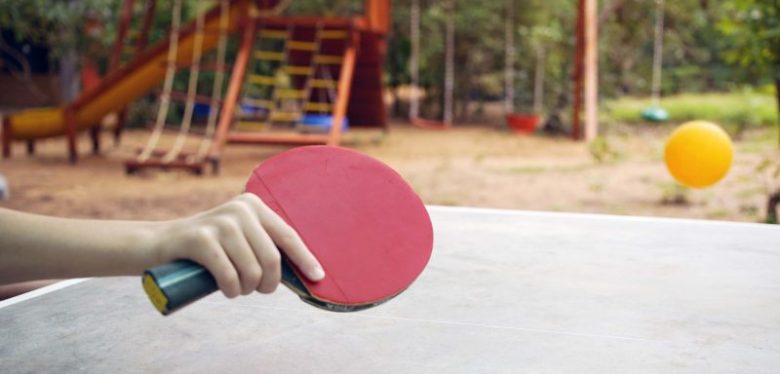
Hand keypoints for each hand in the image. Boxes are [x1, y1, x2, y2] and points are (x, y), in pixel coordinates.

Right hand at [150, 193, 324, 297]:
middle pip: (272, 259)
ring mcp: (220, 222)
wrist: (159, 244)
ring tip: (237, 289)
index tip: (318, 277)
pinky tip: (227, 289)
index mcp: (254, 205)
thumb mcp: (240, 240)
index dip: (305, 259)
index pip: (288, 236)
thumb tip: (303, 272)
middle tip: (258, 290)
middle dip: (268, 283)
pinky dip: (231, 290)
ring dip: (247, 289)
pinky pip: (229, 275)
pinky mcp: (200, 238)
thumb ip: (264, 247)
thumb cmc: (209, 249)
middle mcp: (240, 209)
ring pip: (252, 270)